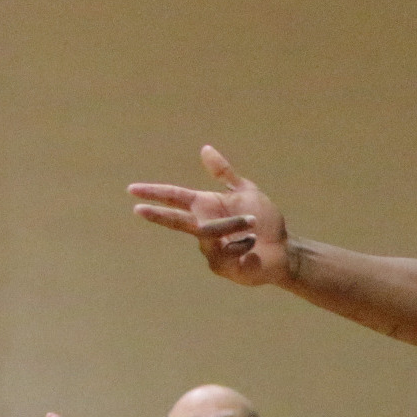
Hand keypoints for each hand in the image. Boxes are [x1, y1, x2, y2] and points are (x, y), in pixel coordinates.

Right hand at [128, 146, 291, 286]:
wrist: (284, 249)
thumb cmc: (265, 220)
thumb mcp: (246, 192)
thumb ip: (224, 173)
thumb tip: (205, 149)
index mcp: (206, 208)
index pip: (175, 198)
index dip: (155, 193)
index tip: (132, 189)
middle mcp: (203, 229)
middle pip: (176, 221)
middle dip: (158, 215)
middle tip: (139, 209)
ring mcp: (210, 250)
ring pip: (210, 234)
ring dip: (234, 225)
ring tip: (252, 224)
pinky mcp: (222, 267)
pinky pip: (227, 253)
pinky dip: (243, 245)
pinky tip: (253, 246)